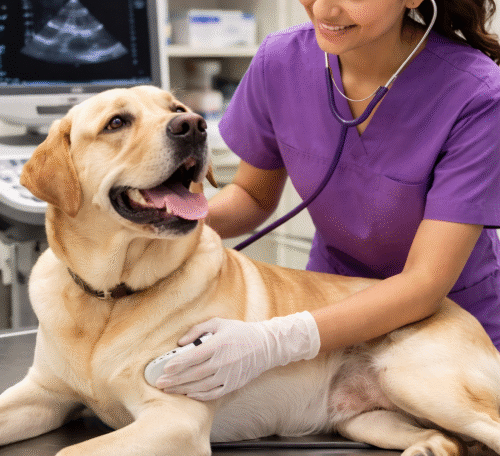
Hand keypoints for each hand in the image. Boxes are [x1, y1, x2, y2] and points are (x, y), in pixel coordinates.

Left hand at [155, 311, 319, 400]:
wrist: (265, 346)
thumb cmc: (240, 332)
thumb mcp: (219, 323)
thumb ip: (198, 330)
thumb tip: (181, 342)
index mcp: (218, 345)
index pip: (194, 357)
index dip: (178, 363)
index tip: (165, 367)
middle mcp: (223, 362)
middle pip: (194, 374)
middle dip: (174, 379)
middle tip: (159, 382)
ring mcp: (228, 375)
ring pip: (201, 386)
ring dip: (183, 389)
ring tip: (169, 390)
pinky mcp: (233, 384)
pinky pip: (213, 394)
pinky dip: (199, 396)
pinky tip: (188, 394)